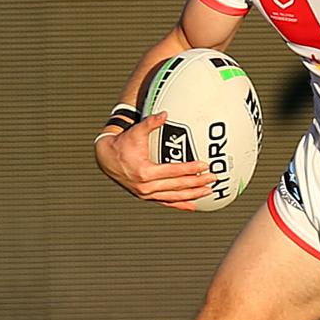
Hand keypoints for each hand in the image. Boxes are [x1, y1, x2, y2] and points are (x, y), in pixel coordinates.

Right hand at [94, 111, 216, 210]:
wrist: (106, 159)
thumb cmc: (123, 144)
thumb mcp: (136, 132)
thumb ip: (151, 123)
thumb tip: (165, 113)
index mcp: (144, 172)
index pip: (173, 171)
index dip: (190, 169)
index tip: (205, 166)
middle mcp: (145, 186)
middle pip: (177, 186)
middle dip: (197, 183)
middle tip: (213, 178)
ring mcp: (145, 194)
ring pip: (173, 197)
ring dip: (192, 195)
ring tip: (209, 191)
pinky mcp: (145, 197)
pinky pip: (165, 202)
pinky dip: (179, 204)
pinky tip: (193, 205)